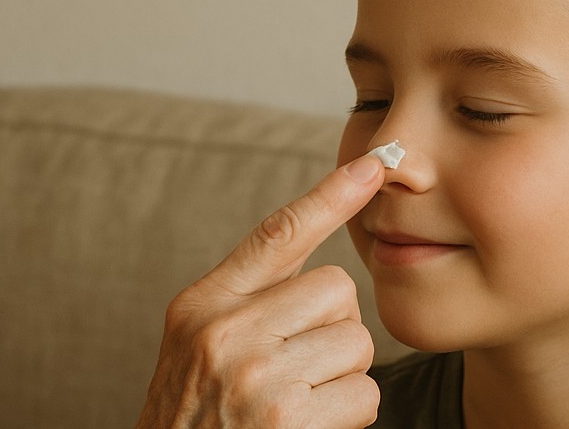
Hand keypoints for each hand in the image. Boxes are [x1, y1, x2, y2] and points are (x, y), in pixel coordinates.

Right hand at [137, 154, 384, 427]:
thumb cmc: (194, 415)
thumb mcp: (197, 345)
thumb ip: (247, 301)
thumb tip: (323, 269)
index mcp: (203, 305)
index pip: (276, 234)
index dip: (329, 196)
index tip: (374, 165)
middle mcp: (224, 331)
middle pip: (337, 289)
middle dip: (335, 326)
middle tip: (302, 362)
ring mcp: (256, 375)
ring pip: (357, 342)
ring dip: (343, 375)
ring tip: (300, 400)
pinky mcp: (288, 418)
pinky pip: (363, 394)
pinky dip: (349, 414)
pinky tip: (310, 426)